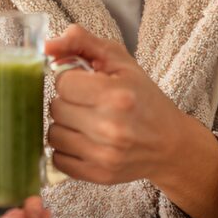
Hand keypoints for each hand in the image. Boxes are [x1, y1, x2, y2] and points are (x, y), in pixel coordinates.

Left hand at [44, 24, 192, 187]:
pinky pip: (57, 159)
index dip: (71, 80)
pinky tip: (85, 140)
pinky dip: (66, 149)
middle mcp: (110, 127)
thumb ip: (81, 42)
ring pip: (53, 134)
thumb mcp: (119, 60)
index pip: (62, 83)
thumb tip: (47, 45)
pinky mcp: (99, 175)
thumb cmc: (144, 98)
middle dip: (68, 102)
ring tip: (86, 121)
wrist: (170, 143)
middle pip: (55, 108)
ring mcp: (104, 155)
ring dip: (65, 126)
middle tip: (88, 102)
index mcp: (116, 94)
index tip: (85, 83)